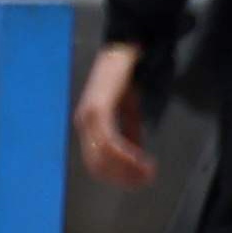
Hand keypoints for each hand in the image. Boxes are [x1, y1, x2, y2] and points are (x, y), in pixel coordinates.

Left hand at [73, 39, 143, 185]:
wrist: (122, 50)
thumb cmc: (124, 77)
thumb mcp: (128, 108)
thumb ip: (129, 130)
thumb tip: (135, 153)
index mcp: (89, 126)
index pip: (97, 161)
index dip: (118, 175)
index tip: (140, 180)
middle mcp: (85, 125)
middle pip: (97, 164)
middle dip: (122, 176)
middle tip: (145, 181)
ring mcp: (89, 118)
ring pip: (102, 155)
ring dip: (125, 167)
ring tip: (146, 171)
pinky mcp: (98, 110)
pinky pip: (110, 140)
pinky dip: (125, 152)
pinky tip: (140, 156)